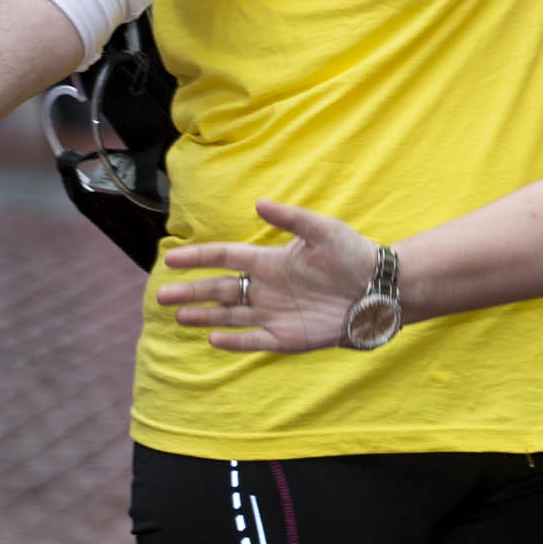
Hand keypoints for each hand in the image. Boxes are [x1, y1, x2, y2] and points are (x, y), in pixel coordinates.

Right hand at [158, 199, 376, 351]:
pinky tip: (213, 339)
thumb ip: (292, 218)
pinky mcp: (287, 337)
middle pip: (220, 290)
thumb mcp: (324, 231)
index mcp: (271, 260)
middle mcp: (267, 287)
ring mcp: (274, 313)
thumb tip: (258, 202)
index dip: (199, 258)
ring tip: (179, 317)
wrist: (381, 289)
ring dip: (204, 316)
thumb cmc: (354, 255)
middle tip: (162, 297)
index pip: (226, 257)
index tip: (172, 258)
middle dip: (191, 292)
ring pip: (230, 315)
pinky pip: (254, 340)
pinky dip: (234, 340)